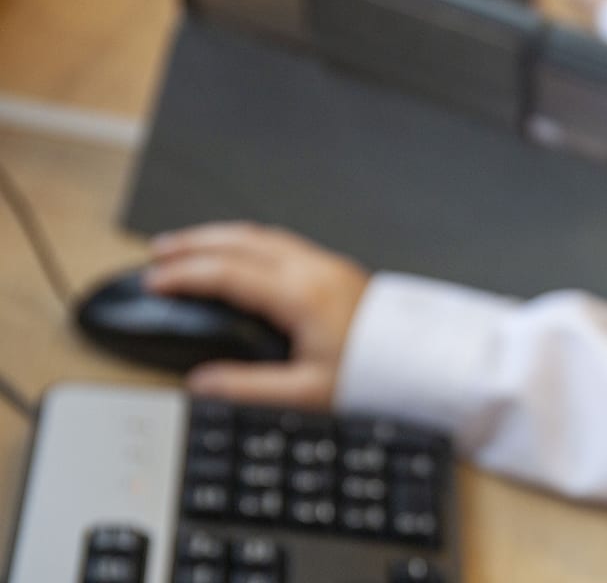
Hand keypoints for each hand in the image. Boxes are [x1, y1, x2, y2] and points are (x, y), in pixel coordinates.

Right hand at [146, 222, 369, 409]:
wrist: (429, 365)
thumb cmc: (379, 377)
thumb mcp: (308, 393)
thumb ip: (249, 387)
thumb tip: (202, 383)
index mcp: (300, 294)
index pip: (225, 272)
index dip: (183, 275)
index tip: (154, 282)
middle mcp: (314, 270)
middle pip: (241, 240)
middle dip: (194, 242)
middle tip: (158, 251)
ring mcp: (329, 266)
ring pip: (263, 237)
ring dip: (222, 237)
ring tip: (191, 247)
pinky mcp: (341, 272)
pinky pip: (284, 244)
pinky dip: (250, 244)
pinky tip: (243, 256)